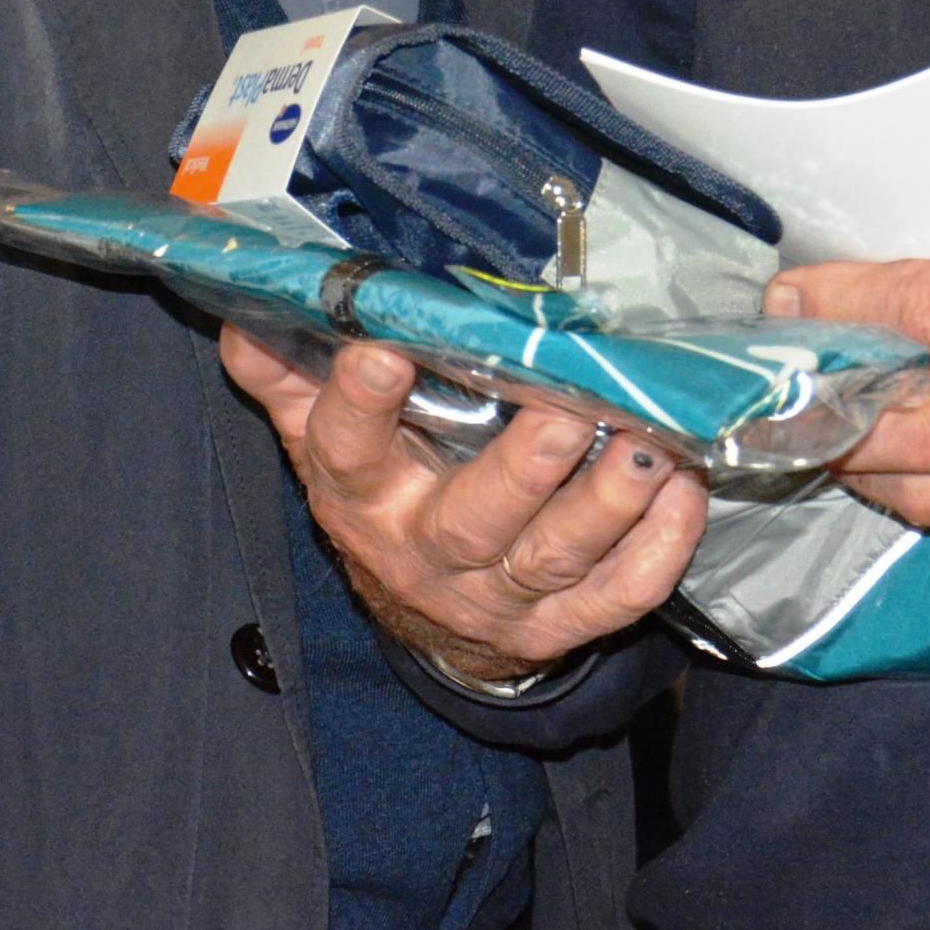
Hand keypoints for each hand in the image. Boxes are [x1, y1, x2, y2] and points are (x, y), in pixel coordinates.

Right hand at [221, 328, 704, 687]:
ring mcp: (501, 597)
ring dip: (611, 503)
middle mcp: (430, 551)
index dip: (361, 402)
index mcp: (364, 495)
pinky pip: (618, 595)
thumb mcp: (319, 437)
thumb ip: (286, 370)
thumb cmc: (382, 493)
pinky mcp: (563, 623)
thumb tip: (242, 306)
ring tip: (655, 446)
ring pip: (558, 556)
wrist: (421, 614)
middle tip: (571, 408)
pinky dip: (659, 550)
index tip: (385, 345)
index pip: (348, 449)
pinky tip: (686, 494)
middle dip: (526, 466)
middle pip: (475, 519)